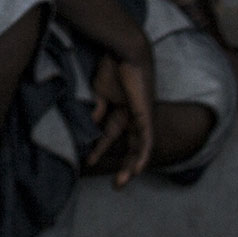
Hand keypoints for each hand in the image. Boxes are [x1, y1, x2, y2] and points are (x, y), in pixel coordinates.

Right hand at [85, 41, 155, 185]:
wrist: (126, 51)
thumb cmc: (112, 67)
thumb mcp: (100, 90)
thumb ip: (99, 106)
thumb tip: (94, 122)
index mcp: (121, 110)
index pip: (112, 135)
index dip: (102, 148)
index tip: (90, 160)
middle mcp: (134, 117)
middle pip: (129, 146)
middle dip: (123, 165)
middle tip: (116, 185)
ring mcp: (142, 117)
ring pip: (139, 148)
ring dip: (131, 166)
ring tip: (123, 181)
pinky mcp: (146, 116)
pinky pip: (146, 140)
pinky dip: (142, 155)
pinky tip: (137, 168)